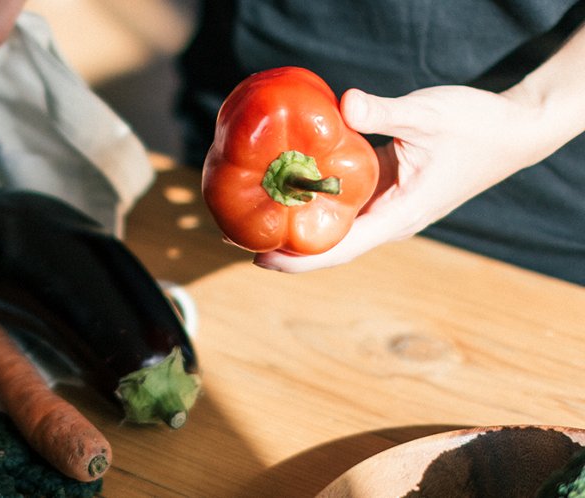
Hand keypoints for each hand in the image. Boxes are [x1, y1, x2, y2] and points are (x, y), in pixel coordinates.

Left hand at [253, 85, 559, 272]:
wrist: (515, 129)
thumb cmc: (477, 125)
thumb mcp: (429, 115)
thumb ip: (386, 111)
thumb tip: (345, 104)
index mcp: (397, 216)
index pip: (337, 249)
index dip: (296, 257)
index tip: (256, 257)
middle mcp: (387, 220)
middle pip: (326, 245)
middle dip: (281, 245)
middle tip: (230, 234)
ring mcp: (385, 207)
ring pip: (331, 226)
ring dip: (292, 223)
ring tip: (244, 214)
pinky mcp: (383, 189)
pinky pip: (340, 203)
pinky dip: (311, 198)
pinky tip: (282, 186)